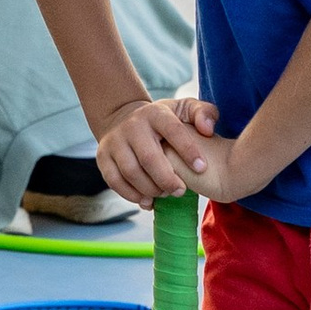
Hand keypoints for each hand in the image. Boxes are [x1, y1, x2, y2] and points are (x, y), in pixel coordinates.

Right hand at [92, 92, 215, 206]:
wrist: (122, 118)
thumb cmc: (162, 120)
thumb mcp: (184, 109)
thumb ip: (204, 113)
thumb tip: (207, 130)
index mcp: (155, 114)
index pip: (173, 131)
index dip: (188, 150)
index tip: (202, 168)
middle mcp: (132, 126)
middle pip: (149, 158)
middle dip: (167, 179)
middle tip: (180, 191)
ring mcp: (115, 142)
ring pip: (131, 172)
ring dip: (150, 189)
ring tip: (164, 194)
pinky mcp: (103, 157)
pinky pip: (115, 181)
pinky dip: (132, 195)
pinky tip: (147, 200)